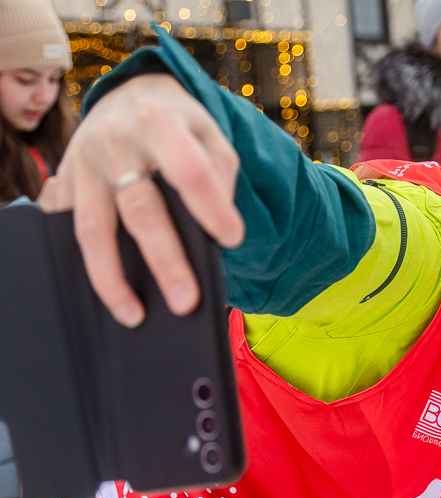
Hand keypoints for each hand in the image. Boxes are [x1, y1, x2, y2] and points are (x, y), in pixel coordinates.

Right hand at [38, 74, 243, 326]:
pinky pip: (69, 232)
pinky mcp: (64, 183)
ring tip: (134, 314)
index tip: (232, 239)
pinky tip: (108, 293)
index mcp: (159, 122)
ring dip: (112, 279)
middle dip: (166, 261)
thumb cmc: (180, 127)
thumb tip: (216, 228)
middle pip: (141, 210)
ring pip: (94, 229)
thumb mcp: (211, 136)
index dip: (212, 208)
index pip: (189, 171)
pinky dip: (86, 266)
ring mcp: (83, 164)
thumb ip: (221, 175)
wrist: (130, 97)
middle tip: (187, 302)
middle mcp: (115, 142)